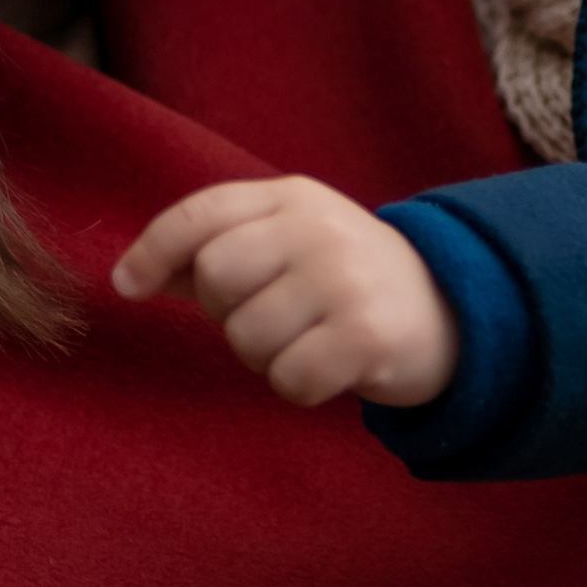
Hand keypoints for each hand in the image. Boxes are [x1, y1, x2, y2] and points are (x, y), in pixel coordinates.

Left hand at [113, 176, 461, 409]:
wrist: (458, 312)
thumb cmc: (349, 282)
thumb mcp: (292, 245)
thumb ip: (219, 252)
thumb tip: (131, 276)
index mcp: (293, 199)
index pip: (201, 213)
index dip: (153, 250)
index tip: (129, 287)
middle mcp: (318, 228)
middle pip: (216, 278)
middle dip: (228, 315)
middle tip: (272, 320)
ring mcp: (345, 279)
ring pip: (247, 338)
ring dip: (267, 358)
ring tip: (308, 342)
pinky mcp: (367, 335)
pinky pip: (289, 378)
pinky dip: (299, 388)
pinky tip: (330, 371)